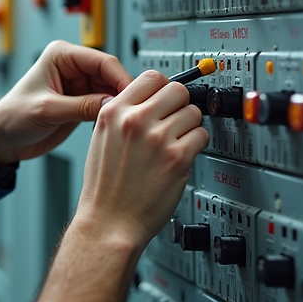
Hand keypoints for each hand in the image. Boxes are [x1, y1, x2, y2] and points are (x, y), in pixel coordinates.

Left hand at [0, 40, 132, 163]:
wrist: (2, 138)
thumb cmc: (12, 116)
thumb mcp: (48, 110)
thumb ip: (82, 106)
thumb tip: (112, 104)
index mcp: (62, 55)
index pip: (102, 61)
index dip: (120, 78)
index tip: (132, 94)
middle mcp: (73, 66)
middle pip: (111, 75)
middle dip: (121, 92)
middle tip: (132, 110)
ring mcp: (79, 85)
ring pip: (111, 90)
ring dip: (117, 104)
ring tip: (123, 119)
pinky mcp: (82, 102)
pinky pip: (105, 104)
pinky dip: (111, 114)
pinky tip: (112, 123)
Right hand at [26, 70, 208, 301]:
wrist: (108, 224)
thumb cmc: (104, 189)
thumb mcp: (101, 139)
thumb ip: (122, 115)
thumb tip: (148, 99)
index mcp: (114, 112)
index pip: (151, 77)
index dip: (163, 88)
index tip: (166, 99)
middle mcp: (135, 121)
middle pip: (177, 90)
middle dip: (180, 104)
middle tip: (176, 121)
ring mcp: (157, 138)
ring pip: (193, 112)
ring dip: (190, 126)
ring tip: (178, 142)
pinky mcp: (177, 158)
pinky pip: (202, 136)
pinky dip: (197, 144)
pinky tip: (183, 156)